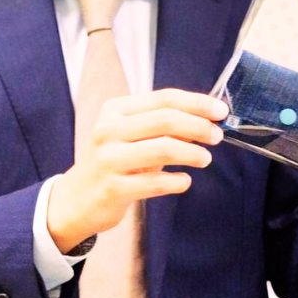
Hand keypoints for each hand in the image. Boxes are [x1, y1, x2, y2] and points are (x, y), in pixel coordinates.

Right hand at [46, 88, 226, 253]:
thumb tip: (206, 120)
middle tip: (216, 137)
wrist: (77, 198)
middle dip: (198, 126)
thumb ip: (162, 126)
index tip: (220, 111)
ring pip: (164, 149)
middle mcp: (108, 130)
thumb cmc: (113, 162)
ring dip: (192, 153)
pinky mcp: (113, 188)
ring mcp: (109, 159)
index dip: (196, 103)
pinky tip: (184, 181)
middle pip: (166, 120)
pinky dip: (178, 181)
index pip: (164, 99)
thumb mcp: (130, 136)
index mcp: (114, 110)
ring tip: (205, 159)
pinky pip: (157, 182)